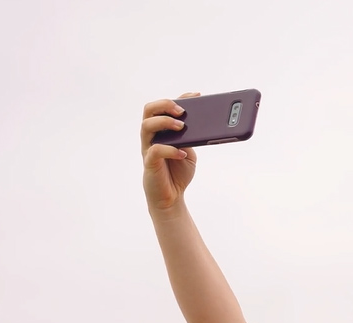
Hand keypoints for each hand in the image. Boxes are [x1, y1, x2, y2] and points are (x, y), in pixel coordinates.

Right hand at [140, 93, 199, 212]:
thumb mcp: (190, 151)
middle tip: (183, 111)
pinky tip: (182, 153)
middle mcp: (152, 135)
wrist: (171, 196)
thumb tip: (205, 125)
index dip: (180, 98)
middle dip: (166, 105)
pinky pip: (154, 151)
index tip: (197, 96)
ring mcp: (148, 148)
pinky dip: (170, 149)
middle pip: (149, 110)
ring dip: (164, 122)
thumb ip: (193, 138)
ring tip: (182, 126)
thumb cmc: (178, 172)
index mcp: (162, 130)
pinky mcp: (149, 163)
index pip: (165, 107)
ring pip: (147, 126)